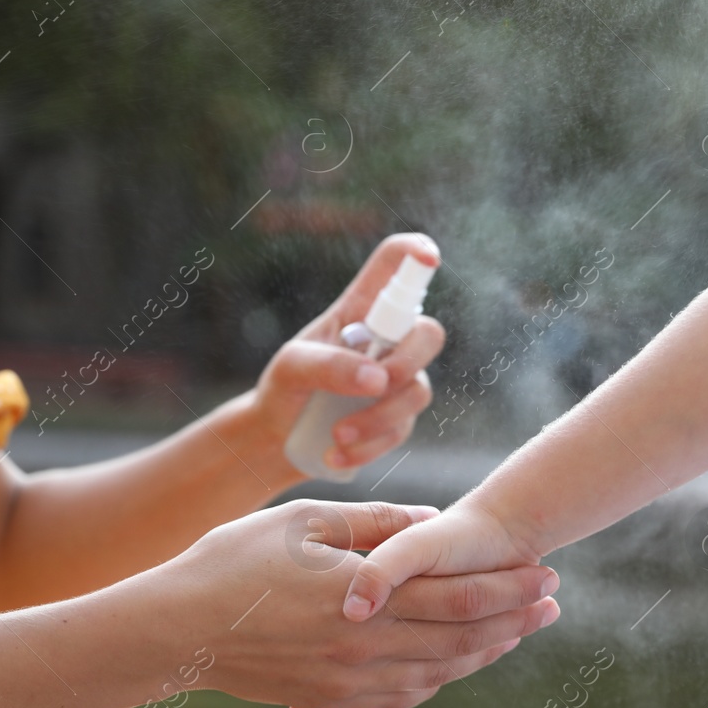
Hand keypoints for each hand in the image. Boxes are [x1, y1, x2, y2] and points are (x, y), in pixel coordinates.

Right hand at [147, 499, 558, 707]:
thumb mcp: (305, 522)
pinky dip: (438, 680)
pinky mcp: (331, 698)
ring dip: (484, 652)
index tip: (544, 572)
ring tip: (516, 633)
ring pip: (438, 672)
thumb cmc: (233, 563)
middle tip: (551, 604)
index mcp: (367, 598)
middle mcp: (368, 647)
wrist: (176, 632)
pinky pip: (402, 696)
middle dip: (513, 619)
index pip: (458, 594)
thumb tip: (429, 519)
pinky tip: (453, 665)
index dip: (507, 585)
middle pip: (461, 637)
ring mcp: (351, 681)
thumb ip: (374, 523)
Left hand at [240, 234, 445, 483]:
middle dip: (407, 363)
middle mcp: (387, 340)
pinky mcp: (398, 418)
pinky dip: (371, 445)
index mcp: (360, 309)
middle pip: (429, 334)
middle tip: (374, 386)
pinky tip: (337, 454)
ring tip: (337, 436)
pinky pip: (403, 429)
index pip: (395, 265)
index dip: (416, 253)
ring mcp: (398, 380)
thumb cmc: (285, 388)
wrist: (278, 438)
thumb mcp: (292, 368)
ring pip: (418, 391)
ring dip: (379, 418)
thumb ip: (329, 365)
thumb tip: (377, 380)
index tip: (429, 259)